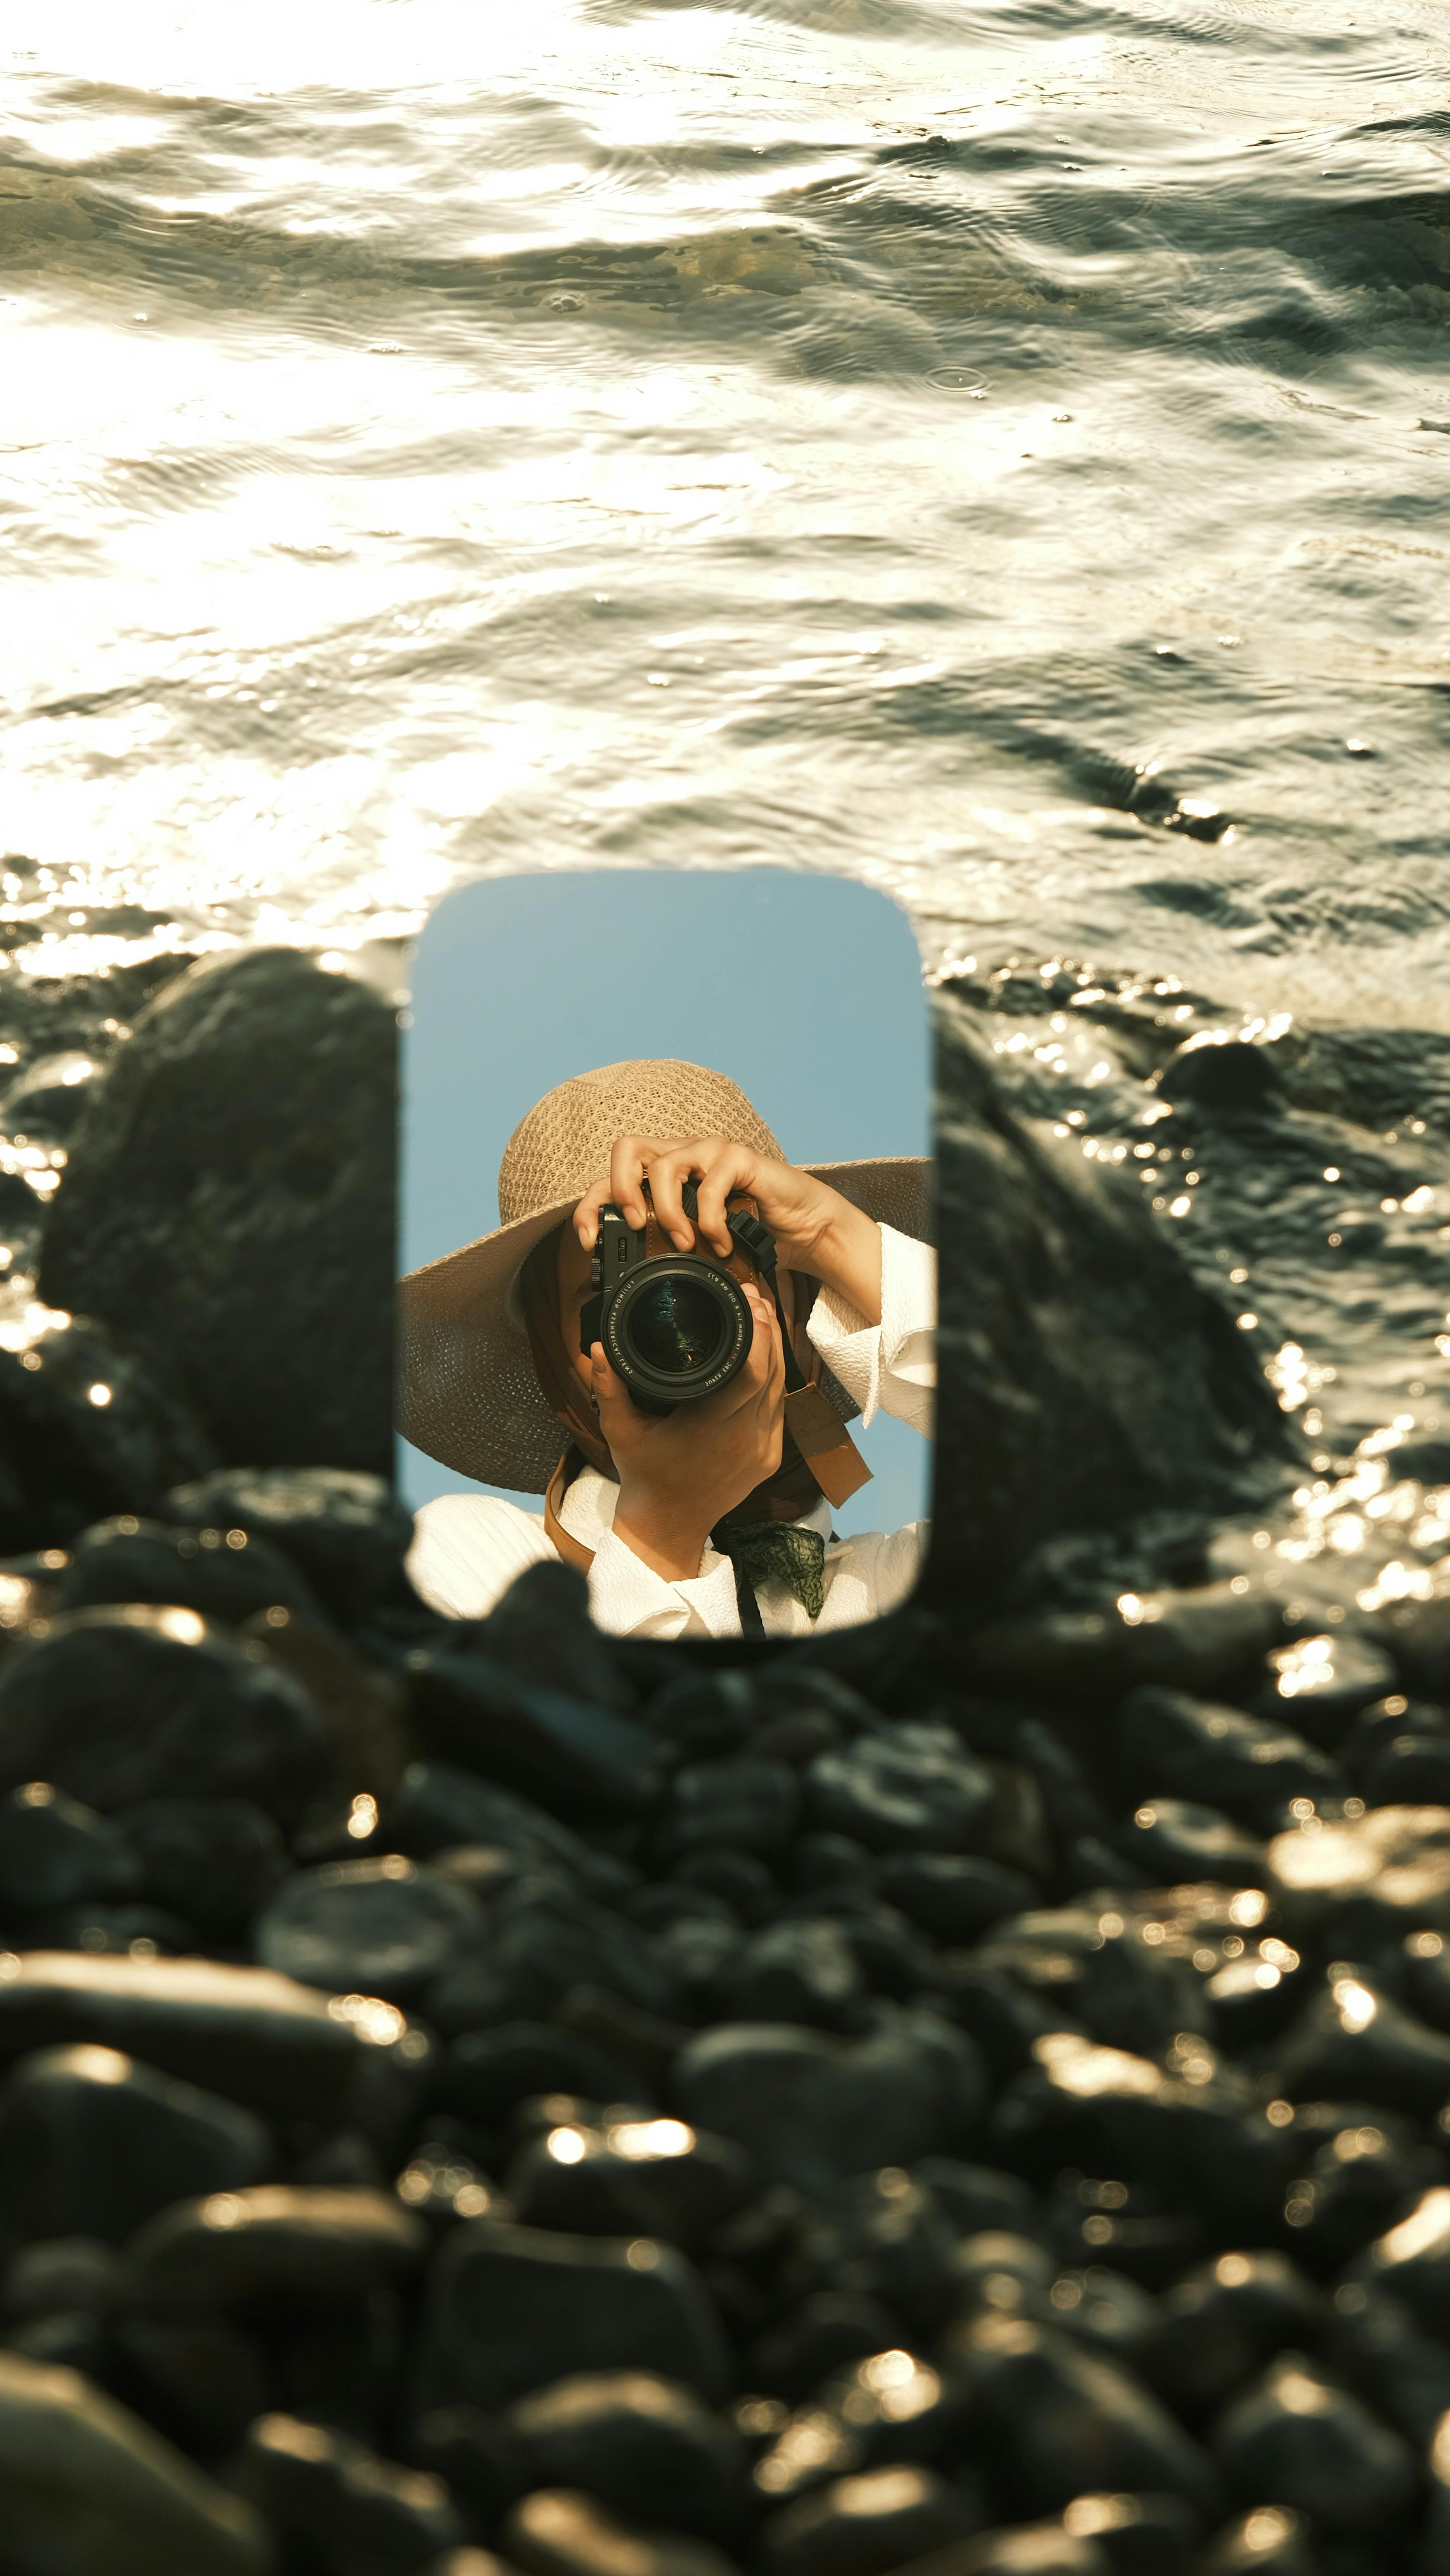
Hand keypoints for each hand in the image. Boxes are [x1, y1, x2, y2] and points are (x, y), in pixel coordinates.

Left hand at [572, 1131, 881, 1323]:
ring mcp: (711, 1152)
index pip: (613, 1174)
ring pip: (665, 1166)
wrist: (803, 1229)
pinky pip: (710, 1186)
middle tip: (636, 1226)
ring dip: (669, 1214)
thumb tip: (622, 1278)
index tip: (589, 1242)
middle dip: (621, 1190)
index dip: (591, 1204)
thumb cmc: (749, 1236)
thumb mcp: (699, 1245)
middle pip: (627, 1148)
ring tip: (686, 1246)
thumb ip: (667, 1247)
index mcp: (666, 1173)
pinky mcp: (741, 1158)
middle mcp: (684, 1154)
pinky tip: (722, 1245)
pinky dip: (710, 1223)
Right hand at [594, 1275, 785, 1582]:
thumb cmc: (644, 1477)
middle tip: (753, 1296)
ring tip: (761, 1316)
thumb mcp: (620, 1431)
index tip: (745, 1298)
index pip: (750, 1371)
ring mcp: (763, 1449)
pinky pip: (779, 1408)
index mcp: (713, 1427)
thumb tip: (597, 1347)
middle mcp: (746, 1438)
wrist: (667, 1527)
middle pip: (773, 1372)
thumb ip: (608, 1387)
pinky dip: (774, 1380)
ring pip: (781, 1389)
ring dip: (775, 1351)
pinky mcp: (769, 1457)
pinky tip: (766, 1358)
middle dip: (767, 1329)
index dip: (756, 1330)